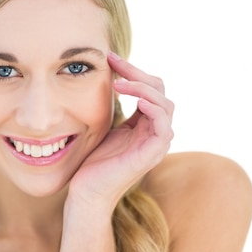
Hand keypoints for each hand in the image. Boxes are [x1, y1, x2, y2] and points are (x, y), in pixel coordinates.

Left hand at [68, 51, 173, 210]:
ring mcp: (156, 144)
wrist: (86, 193)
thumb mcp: (104, 127)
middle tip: (114, 62)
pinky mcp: (152, 154)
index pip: (150, 88)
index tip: (110, 58)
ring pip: (165, 104)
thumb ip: (113, 108)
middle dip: (138, 73)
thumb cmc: (92, 163)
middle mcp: (155, 132)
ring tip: (120, 83)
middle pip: (160, 91)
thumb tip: (108, 79)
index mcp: (144, 124)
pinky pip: (164, 126)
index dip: (133, 71)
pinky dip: (154, 109)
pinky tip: (136, 101)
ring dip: (144, 88)